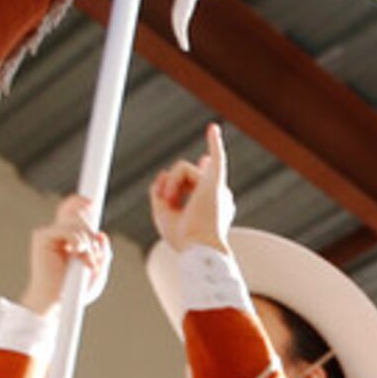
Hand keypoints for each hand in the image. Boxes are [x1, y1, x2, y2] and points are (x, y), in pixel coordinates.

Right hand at [20, 195, 110, 314]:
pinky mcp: (42, 237)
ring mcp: (48, 234)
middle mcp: (57, 233)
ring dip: (89, 246)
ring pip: (77, 225)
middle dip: (93, 237)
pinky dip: (79, 243)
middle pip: (79, 217)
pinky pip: (68, 230)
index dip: (80, 203)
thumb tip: (102, 234)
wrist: (59, 302)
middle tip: (93, 257)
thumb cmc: (76, 291)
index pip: (72, 213)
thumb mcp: (98, 270)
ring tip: (87, 263)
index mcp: (69, 239)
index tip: (90, 201)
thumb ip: (102, 252)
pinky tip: (78, 254)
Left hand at [149, 125, 235, 253]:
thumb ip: (159, 192)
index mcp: (208, 205)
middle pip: (181, 176)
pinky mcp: (216, 183)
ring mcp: (217, 188)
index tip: (202, 162)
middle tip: (167, 203)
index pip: (197, 182)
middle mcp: (216, 195)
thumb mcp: (162, 214)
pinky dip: (215, 143)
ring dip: (171, 184)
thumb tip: (163, 175)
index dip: (192, 175)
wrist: (198, 249)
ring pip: (182, 168)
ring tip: (172, 200)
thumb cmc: (184, 239)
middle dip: (169, 188)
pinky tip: (213, 128)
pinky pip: (217, 157)